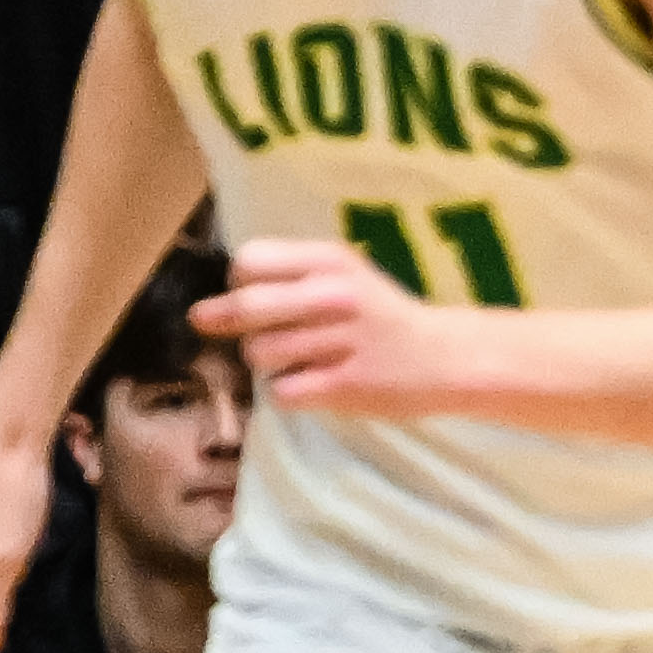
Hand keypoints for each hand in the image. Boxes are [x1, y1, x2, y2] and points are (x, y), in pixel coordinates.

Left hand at [197, 236, 483, 416]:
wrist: (447, 359)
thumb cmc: (382, 317)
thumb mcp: (343, 277)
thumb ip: (284, 279)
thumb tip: (205, 311)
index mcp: (331, 260)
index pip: (248, 262)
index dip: (239, 282)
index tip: (256, 296)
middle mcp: (336, 295)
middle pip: (247, 307)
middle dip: (232, 324)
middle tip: (246, 333)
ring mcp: (342, 342)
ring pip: (260, 353)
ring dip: (268, 363)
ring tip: (298, 360)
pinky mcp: (347, 385)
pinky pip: (282, 391)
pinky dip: (290, 392)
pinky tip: (314, 384)